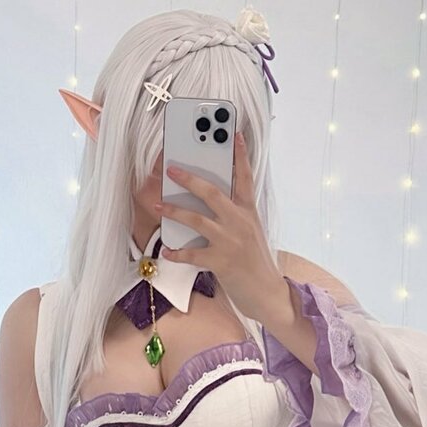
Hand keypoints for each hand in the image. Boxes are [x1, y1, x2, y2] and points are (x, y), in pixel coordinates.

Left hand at [154, 132, 286, 319]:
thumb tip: (208, 204)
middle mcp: (240, 223)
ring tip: (159, 205)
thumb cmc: (255, 262)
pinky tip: (167, 251)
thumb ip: (235, 216)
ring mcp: (230, 242)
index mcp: (248, 212)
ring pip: (198, 219)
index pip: (245, 178)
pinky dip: (177, 253)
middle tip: (171, 169)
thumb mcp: (251, 233)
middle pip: (213, 192)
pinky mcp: (221, 262)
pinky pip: (192, 254)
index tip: (234, 133)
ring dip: (175, 211)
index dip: (240, 155)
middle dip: (190, 179)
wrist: (267, 293)